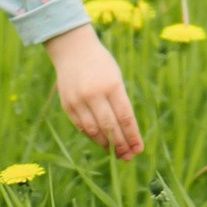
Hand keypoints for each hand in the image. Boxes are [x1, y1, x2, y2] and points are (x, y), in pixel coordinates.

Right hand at [48, 21, 140, 157]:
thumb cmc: (101, 64)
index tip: (139, 149)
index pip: (125, 117)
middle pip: (110, 127)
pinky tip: (101, 142)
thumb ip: (120, 102)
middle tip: (129, 157)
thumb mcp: (116, 77)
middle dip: (121, 145)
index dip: (132, 136)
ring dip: (107, 144)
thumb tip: (126, 130)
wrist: (73, 50)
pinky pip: (81, 127)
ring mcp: (79, 100)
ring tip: (116, 153)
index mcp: (112, 85)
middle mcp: (94, 94)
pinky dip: (92, 136)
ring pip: (94, 130)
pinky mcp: (67, 105)